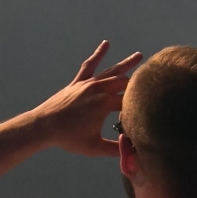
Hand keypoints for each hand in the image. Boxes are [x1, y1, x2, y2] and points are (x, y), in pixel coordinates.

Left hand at [28, 41, 142, 156]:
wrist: (43, 126)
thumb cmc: (68, 138)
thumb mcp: (94, 148)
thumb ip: (116, 149)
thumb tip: (135, 153)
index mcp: (104, 104)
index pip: (130, 102)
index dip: (138, 108)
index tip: (145, 113)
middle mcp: (98, 89)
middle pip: (124, 82)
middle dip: (138, 81)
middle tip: (153, 78)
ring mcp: (88, 84)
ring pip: (111, 71)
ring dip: (126, 64)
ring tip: (139, 56)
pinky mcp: (78, 82)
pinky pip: (89, 65)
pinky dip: (98, 54)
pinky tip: (105, 44)